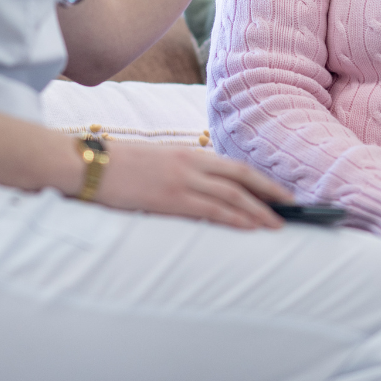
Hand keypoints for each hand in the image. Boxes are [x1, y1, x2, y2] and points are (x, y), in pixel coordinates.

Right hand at [94, 140, 291, 230]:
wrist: (89, 166)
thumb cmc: (118, 167)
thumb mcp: (157, 161)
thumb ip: (183, 171)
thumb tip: (205, 189)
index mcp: (188, 153)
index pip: (234, 167)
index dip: (260, 180)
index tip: (278, 193)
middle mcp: (191, 163)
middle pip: (241, 178)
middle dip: (269, 193)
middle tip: (291, 208)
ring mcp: (182, 180)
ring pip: (232, 196)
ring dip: (258, 211)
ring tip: (276, 225)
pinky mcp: (171, 198)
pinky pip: (212, 210)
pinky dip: (235, 218)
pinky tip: (250, 227)